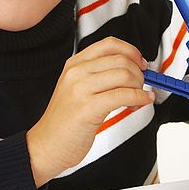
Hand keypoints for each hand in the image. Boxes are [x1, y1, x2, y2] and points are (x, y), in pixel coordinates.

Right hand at [26, 37, 153, 186]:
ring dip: (140, 86)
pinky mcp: (87, 107)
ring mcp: (80, 89)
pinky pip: (123, 95)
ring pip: (124, 75)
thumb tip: (133, 70)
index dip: (132, 51)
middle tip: (142, 85)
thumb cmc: (65, 122)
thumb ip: (100, 77)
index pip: (109, 44)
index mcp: (74, 64)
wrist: (46, 145)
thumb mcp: (78, 90)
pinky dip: (140, 97)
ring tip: (140, 97)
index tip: (141, 63)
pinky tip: (142, 102)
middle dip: (139, 72)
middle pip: (120, 59)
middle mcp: (76, 72)